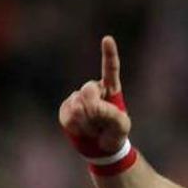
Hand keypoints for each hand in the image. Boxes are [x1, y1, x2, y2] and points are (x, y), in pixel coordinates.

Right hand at [59, 35, 130, 155]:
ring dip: (87, 122)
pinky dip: (77, 127)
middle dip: (94, 109)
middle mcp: (93, 90)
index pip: (110, 70)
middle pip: (88, 90)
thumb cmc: (116, 134)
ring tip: (94, 129)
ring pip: (77, 105)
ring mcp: (78, 98)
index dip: (109, 54)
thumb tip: (87, 105)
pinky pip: (68, 116)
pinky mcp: (67, 110)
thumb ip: (109, 113)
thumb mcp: (121, 125)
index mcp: (111, 89)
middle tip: (100, 123)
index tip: (108, 39)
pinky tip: (83, 131)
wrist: (102, 147)